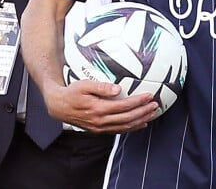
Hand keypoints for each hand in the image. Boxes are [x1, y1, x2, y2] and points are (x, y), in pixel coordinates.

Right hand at [44, 79, 159, 132]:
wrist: (59, 106)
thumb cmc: (72, 92)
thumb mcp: (84, 85)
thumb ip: (101, 87)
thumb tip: (118, 89)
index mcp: (98, 109)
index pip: (123, 106)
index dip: (138, 102)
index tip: (149, 96)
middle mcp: (101, 121)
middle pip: (127, 118)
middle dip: (143, 112)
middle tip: (155, 105)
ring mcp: (100, 127)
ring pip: (125, 127)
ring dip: (140, 120)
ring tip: (152, 114)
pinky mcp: (99, 130)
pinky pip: (119, 130)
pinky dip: (131, 128)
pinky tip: (140, 123)